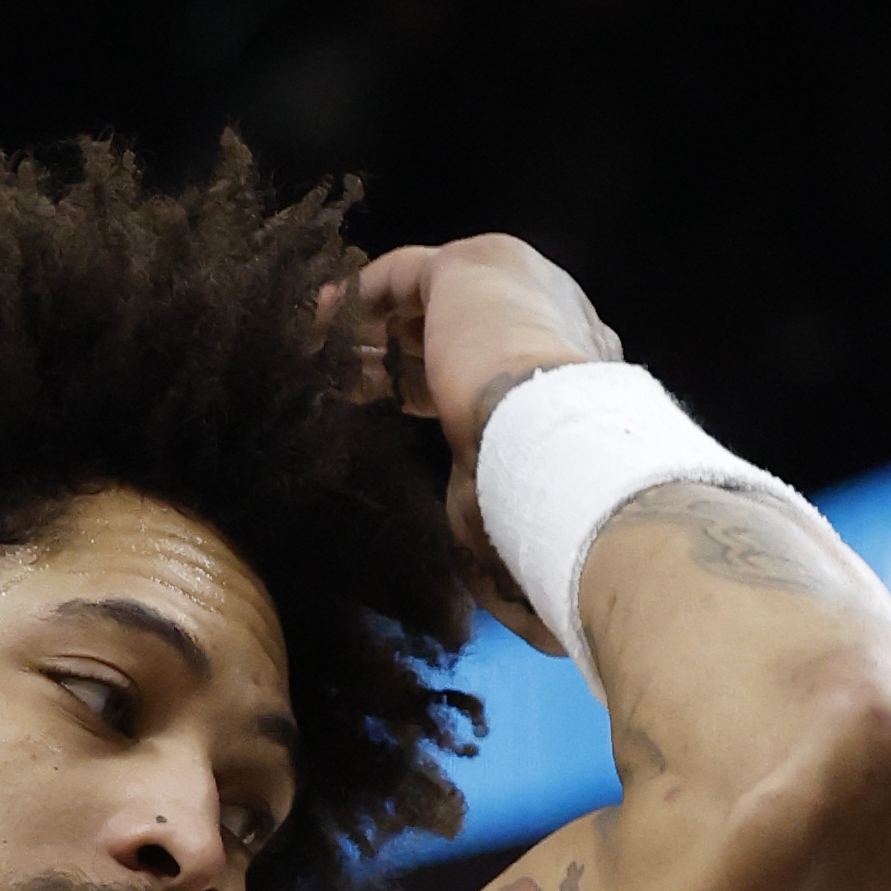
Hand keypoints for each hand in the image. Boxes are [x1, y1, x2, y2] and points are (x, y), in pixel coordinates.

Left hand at [345, 235, 624, 658]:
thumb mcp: (528, 501)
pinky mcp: (469, 266)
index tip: (388, 410)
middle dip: (392, 354)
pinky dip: (354, 302)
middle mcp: (551, 307)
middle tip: (344, 386)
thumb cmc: (556, 492)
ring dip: (367, 333)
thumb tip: (528, 624)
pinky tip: (318, 330)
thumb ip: (518, 521)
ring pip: (423, 300)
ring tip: (316, 362)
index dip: (431, 384)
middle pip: (453, 325)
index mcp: (573, 361)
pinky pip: (396, 275)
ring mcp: (515, 279)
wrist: (567, 446)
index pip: (493, 361)